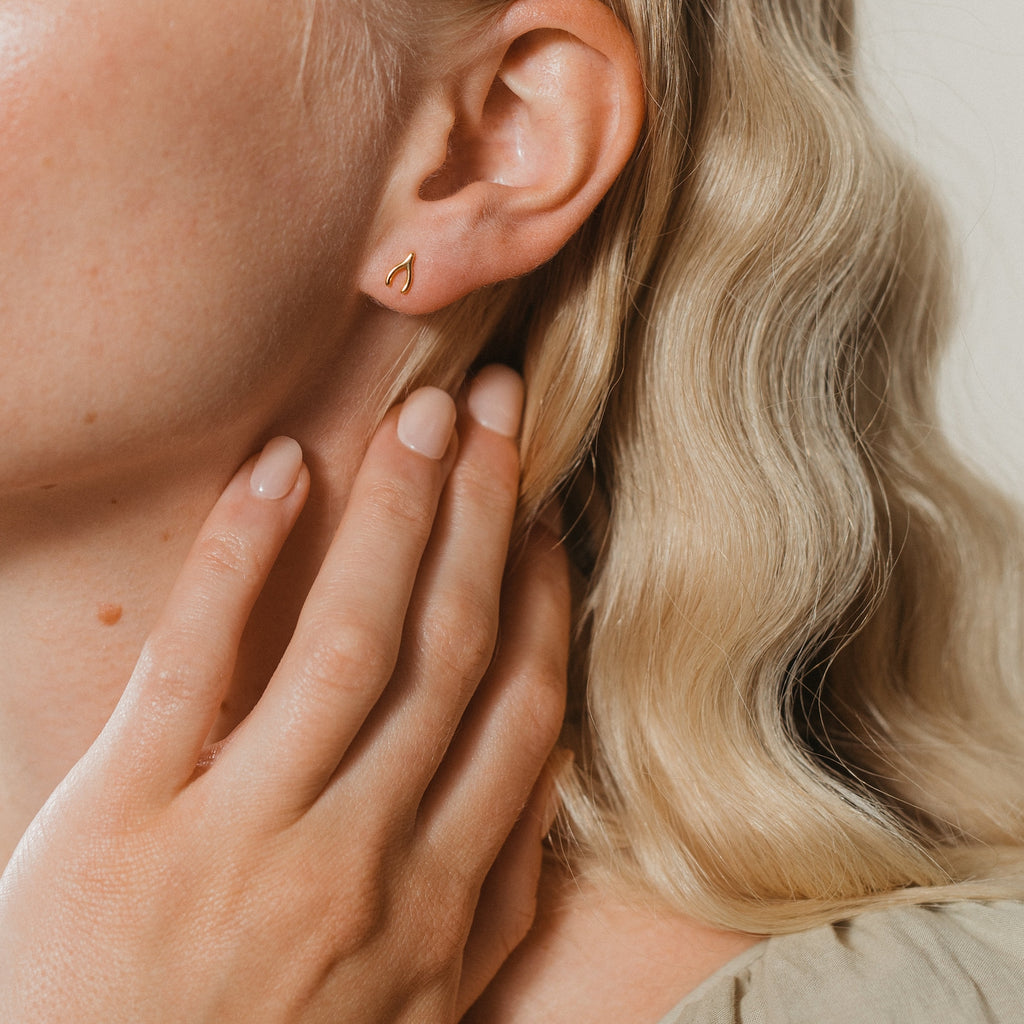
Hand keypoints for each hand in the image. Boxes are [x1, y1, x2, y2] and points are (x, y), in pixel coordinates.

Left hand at [0, 366, 568, 1022]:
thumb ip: (483, 902)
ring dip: (396, 512)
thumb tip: (541, 787)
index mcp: (435, 904)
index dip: (537, 597)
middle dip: (483, 515)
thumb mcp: (413, 1012)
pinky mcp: (127, 818)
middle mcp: (360, 857)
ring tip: (420, 416)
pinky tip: (279, 469)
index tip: (541, 515)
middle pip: (448, 650)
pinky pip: (197, 660)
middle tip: (500, 409)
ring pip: (351, 639)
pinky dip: (244, 555)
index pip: (516, 712)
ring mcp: (246, 833)